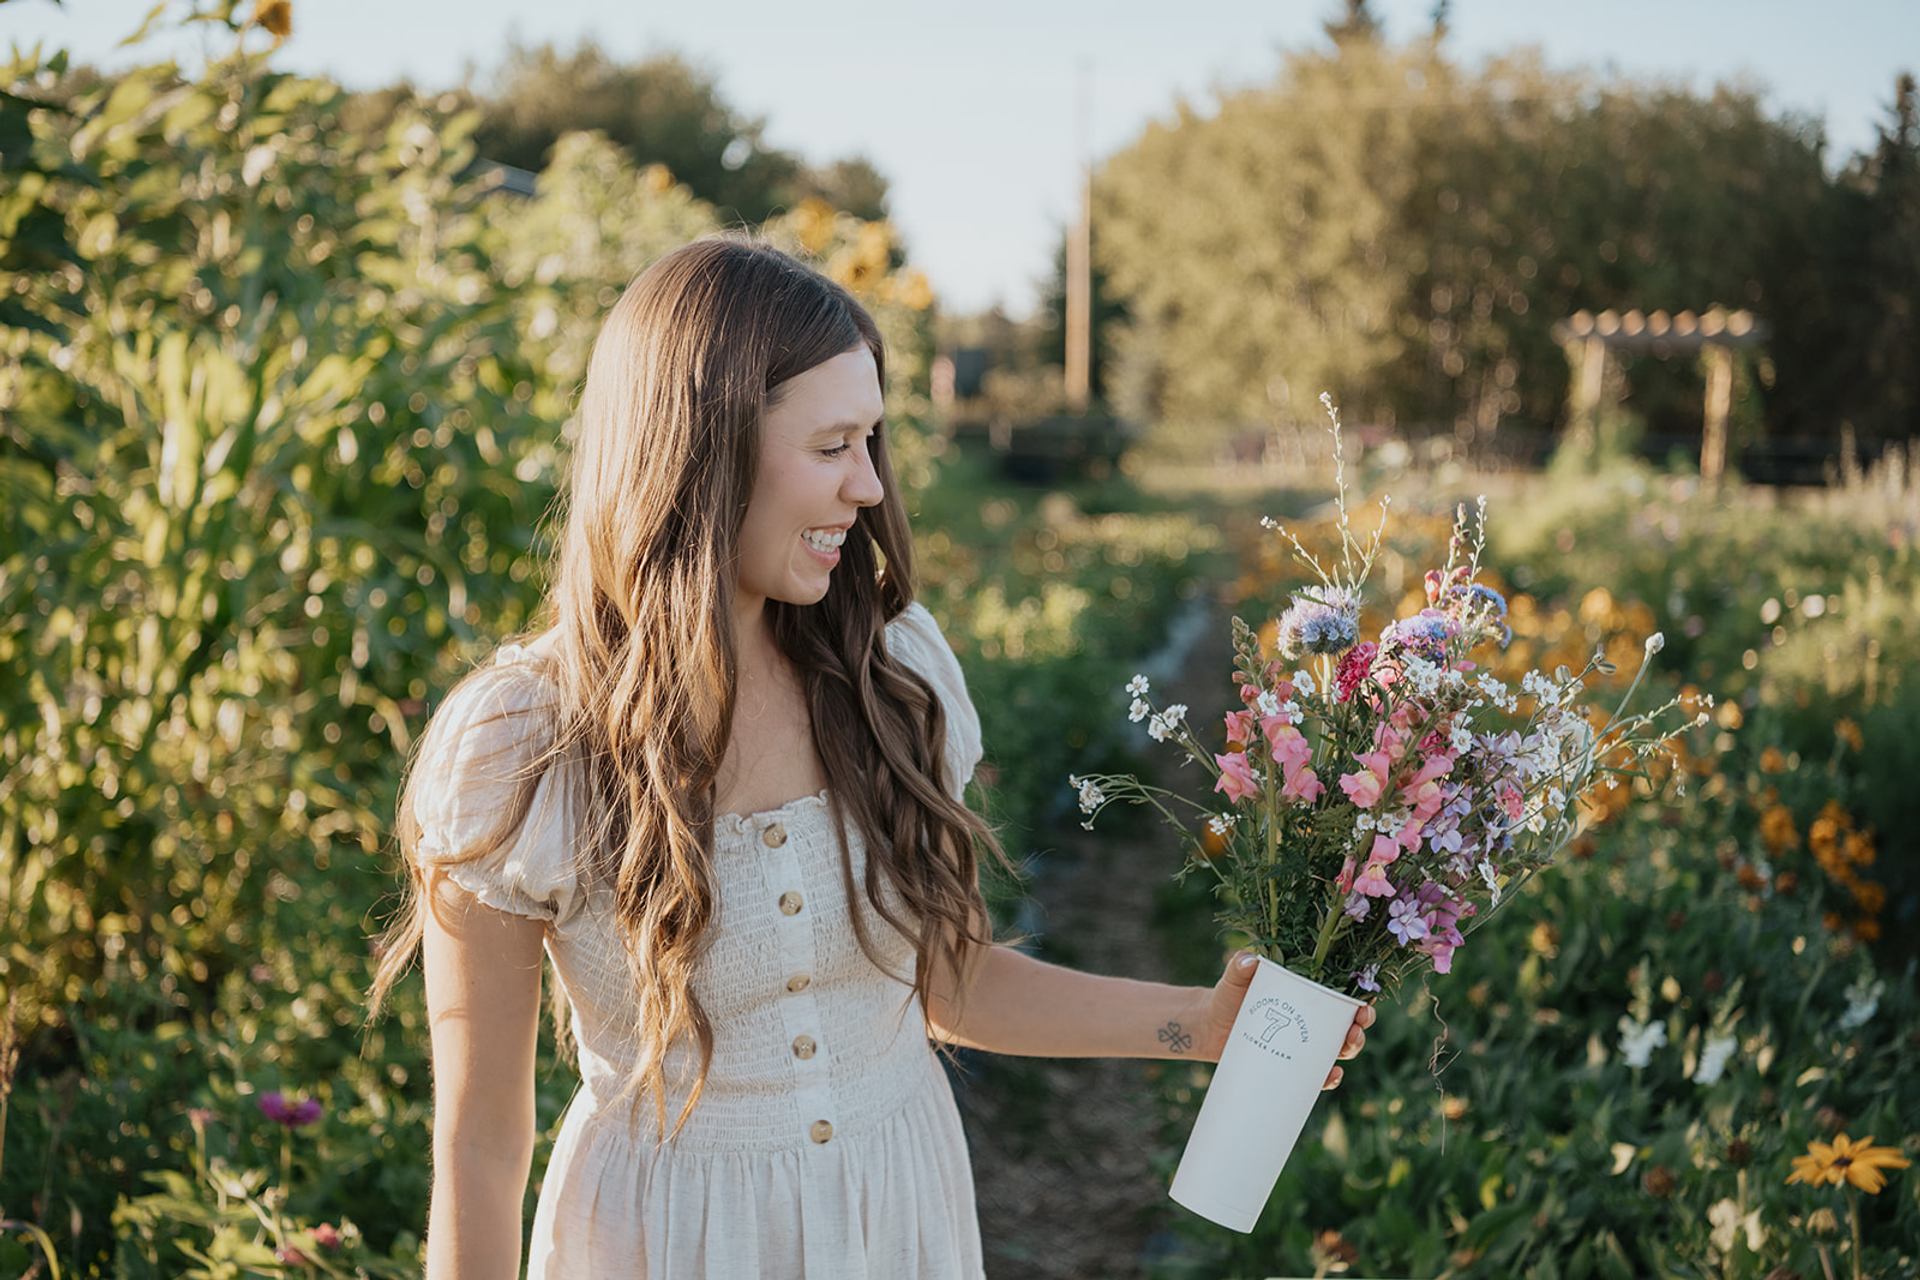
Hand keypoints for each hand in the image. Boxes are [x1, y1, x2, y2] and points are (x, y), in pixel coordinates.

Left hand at [1198, 950, 1376, 1090]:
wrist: (1209, 1026)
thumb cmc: (1228, 995)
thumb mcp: (1235, 978)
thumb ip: (1240, 966)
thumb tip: (1249, 960)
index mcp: (1307, 995)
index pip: (1342, 997)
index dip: (1360, 1001)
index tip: (1366, 1004)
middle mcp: (1311, 1021)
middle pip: (1348, 1026)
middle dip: (1359, 1029)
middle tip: (1355, 1030)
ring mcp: (1303, 1045)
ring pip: (1338, 1050)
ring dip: (1350, 1051)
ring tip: (1344, 1050)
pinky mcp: (1291, 1065)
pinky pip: (1316, 1076)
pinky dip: (1328, 1078)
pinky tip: (1332, 1077)